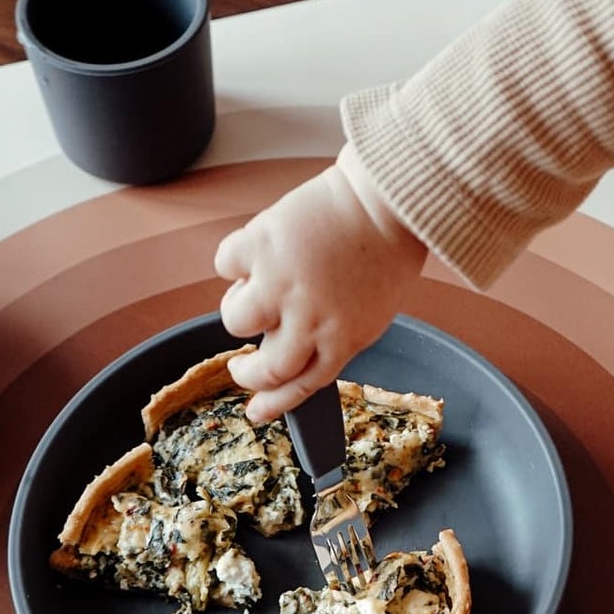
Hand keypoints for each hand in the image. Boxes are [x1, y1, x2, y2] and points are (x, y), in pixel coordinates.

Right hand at [213, 150, 426, 421]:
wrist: (385, 202)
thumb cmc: (387, 252)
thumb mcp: (372, 313)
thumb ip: (335, 337)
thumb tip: (294, 349)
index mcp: (341, 340)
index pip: (299, 386)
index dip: (273, 404)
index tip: (254, 412)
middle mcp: (307, 321)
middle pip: (263, 369)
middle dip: (246, 374)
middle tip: (240, 367)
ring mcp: (279, 285)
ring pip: (234, 320)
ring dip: (241, 307)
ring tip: (259, 286)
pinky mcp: (259, 248)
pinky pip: (226, 265)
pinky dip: (237, 259)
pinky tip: (259, 249)